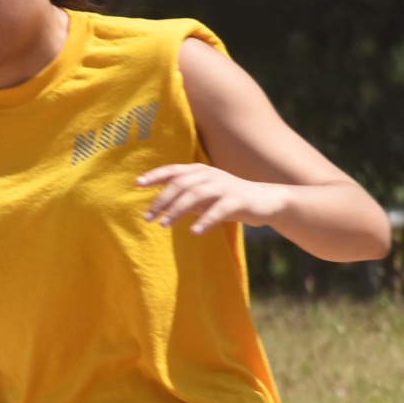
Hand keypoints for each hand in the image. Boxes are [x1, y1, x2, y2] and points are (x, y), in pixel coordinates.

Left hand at [137, 163, 287, 234]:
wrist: (265, 200)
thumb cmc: (227, 198)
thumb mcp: (204, 194)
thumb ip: (184, 195)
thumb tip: (158, 205)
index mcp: (200, 171)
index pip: (173, 170)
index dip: (155, 175)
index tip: (137, 184)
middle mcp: (210, 175)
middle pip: (180, 184)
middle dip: (161, 200)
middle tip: (148, 217)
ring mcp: (224, 186)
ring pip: (196, 195)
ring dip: (177, 210)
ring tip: (164, 225)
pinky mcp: (238, 200)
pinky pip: (219, 210)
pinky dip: (205, 220)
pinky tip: (194, 232)